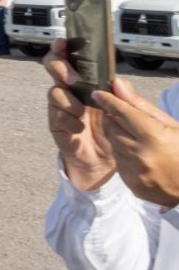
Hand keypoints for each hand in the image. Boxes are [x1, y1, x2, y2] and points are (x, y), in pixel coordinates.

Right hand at [44, 40, 115, 189]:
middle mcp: (69, 88)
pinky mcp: (55, 122)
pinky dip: (68, 120)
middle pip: (52, 66)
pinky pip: (56, 115)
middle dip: (60, 68)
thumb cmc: (111, 129)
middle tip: (74, 80)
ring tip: (82, 112)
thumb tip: (117, 79)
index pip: (70, 57)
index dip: (62, 47)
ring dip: (68, 100)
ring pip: (53, 91)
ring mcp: (60, 105)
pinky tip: (79, 128)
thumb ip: (121, 94)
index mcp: (84, 79)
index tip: (62, 42)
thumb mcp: (122, 110)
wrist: (103, 160)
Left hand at [93, 80, 178, 207]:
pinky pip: (119, 163)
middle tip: (122, 117)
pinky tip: (140, 156)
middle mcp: (140, 156)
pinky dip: (125, 156)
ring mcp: (135, 173)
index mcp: (154, 137)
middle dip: (114, 119)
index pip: (121, 113)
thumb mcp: (171, 124)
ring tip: (137, 138)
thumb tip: (118, 84)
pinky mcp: (132, 185)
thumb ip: (141, 105)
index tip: (98, 93)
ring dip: (119, 138)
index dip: (108, 101)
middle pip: (112, 128)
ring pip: (114, 145)